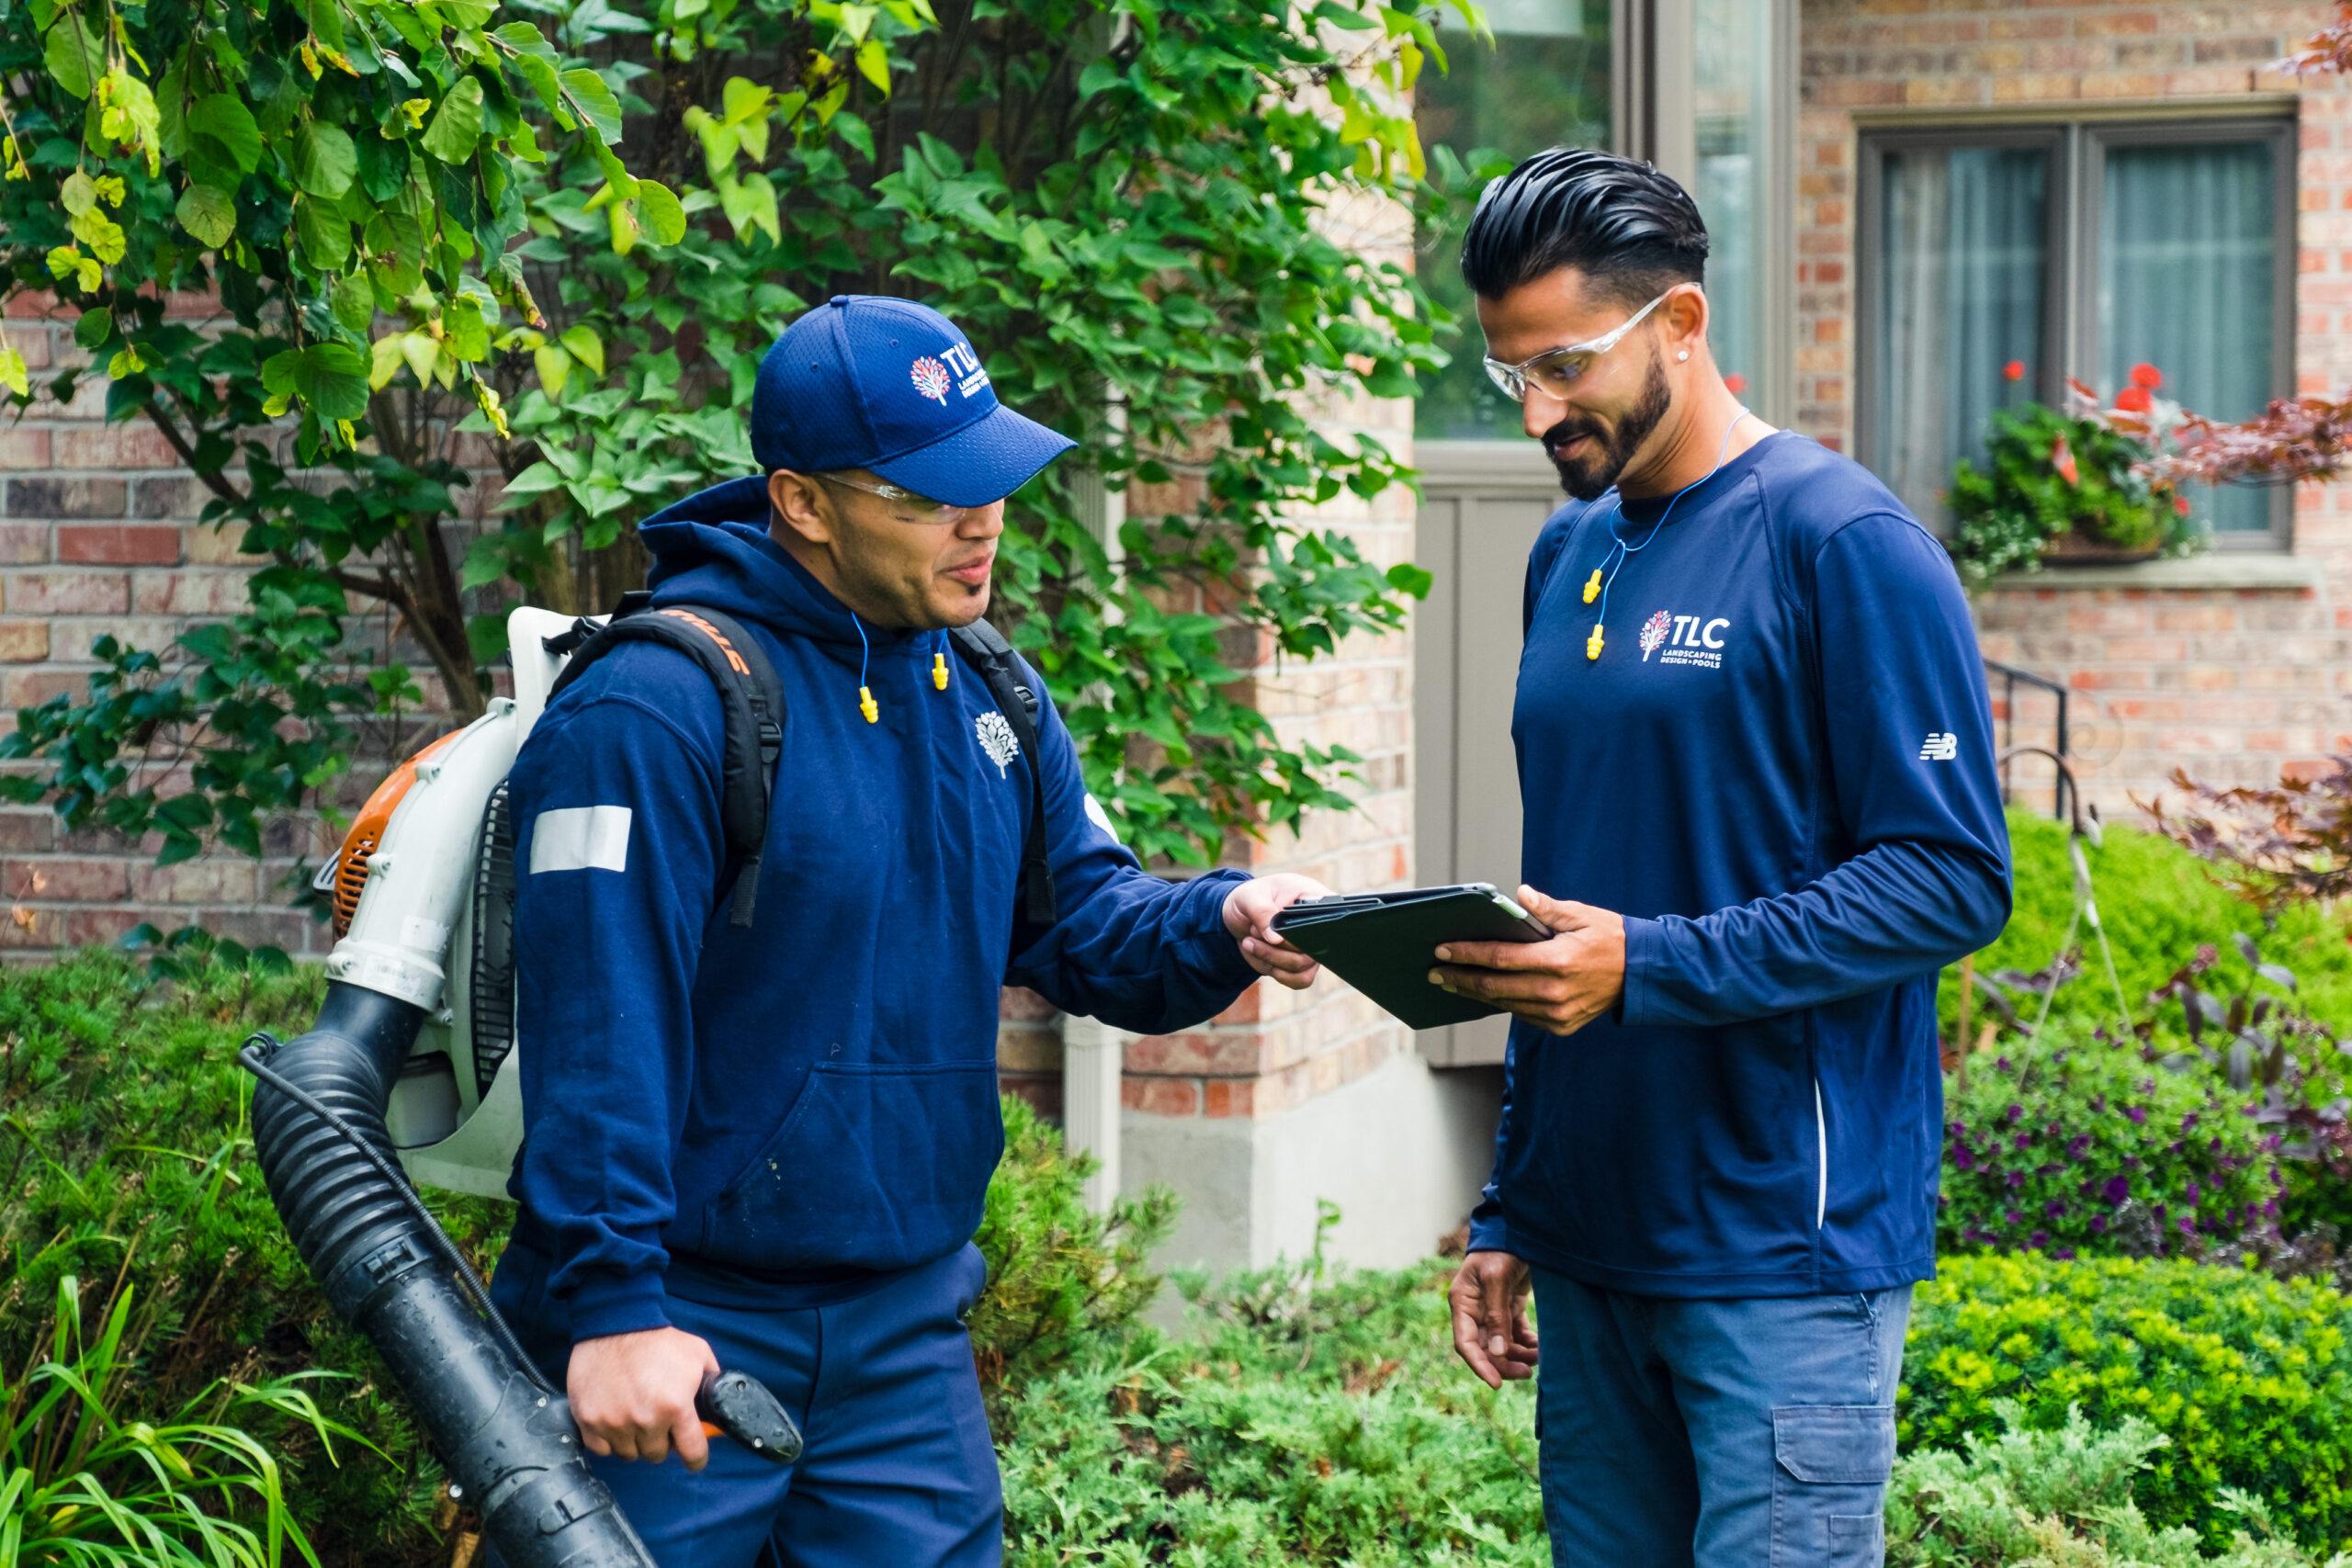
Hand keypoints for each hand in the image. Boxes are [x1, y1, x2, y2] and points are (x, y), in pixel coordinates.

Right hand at [568, 1326, 721, 1468]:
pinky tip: (614, 1418)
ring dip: (633, 1440)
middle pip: (657, 1454)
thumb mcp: (698, 1353)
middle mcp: (645, 1420)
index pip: (692, 1452)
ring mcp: (614, 1423)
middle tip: (657, 1420)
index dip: (695, 1458)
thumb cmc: (657, 1338)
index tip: (694, 1459)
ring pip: (629, 1453)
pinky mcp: (589, 1420)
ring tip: (634, 1415)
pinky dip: (608, 1439)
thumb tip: (720, 1400)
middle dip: (660, 1440)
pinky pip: (602, 1449)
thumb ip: (712, 1380)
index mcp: (676, 1407)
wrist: (615, 1323)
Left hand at [1222, 874, 1333, 990]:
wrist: (1241, 916)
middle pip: (1312, 951)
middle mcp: (1321, 927)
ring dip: (1270, 959)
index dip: (1306, 931)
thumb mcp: (1251, 896)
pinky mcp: (1301, 965)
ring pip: (1302, 969)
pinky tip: (1257, 955)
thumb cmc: (1252, 898)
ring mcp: (1313, 948)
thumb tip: (1276, 939)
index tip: (1278, 932)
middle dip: (1275, 946)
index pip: (1329, 921)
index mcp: (1317, 900)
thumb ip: (1262, 912)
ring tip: (1249, 942)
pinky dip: (1272, 971)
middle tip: (1252, 931)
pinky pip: (1296, 980)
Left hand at [1429, 885, 1624, 1036]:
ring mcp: (1558, 1013)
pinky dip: (1502, 1002)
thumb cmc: (1610, 938)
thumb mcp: (1582, 915)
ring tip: (1452, 981)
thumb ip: (1547, 908)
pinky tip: (1484, 992)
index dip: (1467, 954)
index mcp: (1557, 961)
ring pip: (1504, 1004)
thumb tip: (1520, 894)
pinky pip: (1522, 1014)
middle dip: (1460, 978)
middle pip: (1494, 987)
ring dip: (1475, 993)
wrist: (1643, 974)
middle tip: (1434, 972)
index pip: (1500, 958)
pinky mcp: (1561, 1025)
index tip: (1442, 950)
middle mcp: (1554, 992)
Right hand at [1449, 1249, 1537, 1387]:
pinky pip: (1515, 1335)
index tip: (1496, 1383)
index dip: (1479, 1365)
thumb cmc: (1501, 1248)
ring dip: (1518, 1356)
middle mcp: (1474, 1311)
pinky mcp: (1509, 1308)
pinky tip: (1541, 1349)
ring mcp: (1492, 1311)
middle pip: (1485, 1349)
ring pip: (1501, 1346)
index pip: (1465, 1343)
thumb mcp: (1496, 1278)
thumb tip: (1497, 1352)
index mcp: (1462, 1303)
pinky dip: (1527, 1345)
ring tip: (1538, 1360)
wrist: (1518, 1230)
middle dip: (1504, 1364)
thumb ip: (1496, 1315)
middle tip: (1526, 1373)